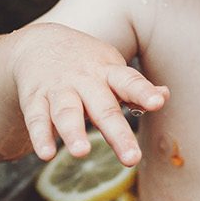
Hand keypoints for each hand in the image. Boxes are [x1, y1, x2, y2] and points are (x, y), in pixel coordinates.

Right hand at [9, 23, 168, 165]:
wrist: (38, 42)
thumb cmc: (86, 64)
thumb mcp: (112, 69)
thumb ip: (135, 88)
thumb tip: (164, 96)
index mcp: (108, 72)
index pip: (129, 81)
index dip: (144, 92)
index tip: (158, 102)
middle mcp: (84, 80)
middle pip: (102, 107)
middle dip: (117, 133)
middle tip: (132, 158)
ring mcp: (58, 90)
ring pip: (66, 112)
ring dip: (73, 132)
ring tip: (81, 152)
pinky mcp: (35, 100)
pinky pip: (37, 119)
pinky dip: (40, 137)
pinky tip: (46, 154)